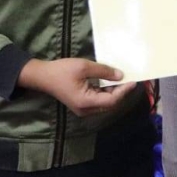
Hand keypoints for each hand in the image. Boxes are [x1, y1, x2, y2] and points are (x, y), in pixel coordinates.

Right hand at [18, 58, 135, 116]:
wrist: (42, 76)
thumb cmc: (62, 71)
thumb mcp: (84, 67)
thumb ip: (103, 72)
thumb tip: (121, 76)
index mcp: (86, 102)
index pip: (111, 101)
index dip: (124, 91)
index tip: (133, 81)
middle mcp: (86, 109)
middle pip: (109, 104)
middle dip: (120, 92)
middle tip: (130, 79)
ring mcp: (83, 108)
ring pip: (104, 103)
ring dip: (114, 92)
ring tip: (123, 79)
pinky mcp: (81, 104)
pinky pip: (97, 100)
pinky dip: (105, 92)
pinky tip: (110, 82)